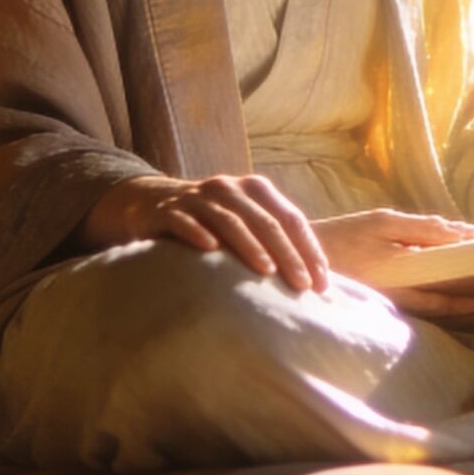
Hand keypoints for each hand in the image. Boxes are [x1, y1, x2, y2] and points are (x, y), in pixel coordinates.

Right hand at [78, 172, 329, 292]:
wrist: (151, 204)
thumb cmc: (210, 224)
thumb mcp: (243, 224)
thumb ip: (273, 242)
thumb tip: (316, 282)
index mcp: (255, 190)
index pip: (290, 219)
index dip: (309, 249)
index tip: (322, 283)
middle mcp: (229, 188)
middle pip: (265, 221)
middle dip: (288, 254)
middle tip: (302, 285)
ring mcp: (197, 198)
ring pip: (229, 220)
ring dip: (250, 246)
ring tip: (267, 271)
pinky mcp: (167, 210)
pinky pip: (184, 221)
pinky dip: (197, 233)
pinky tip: (210, 250)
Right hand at [312, 208, 473, 320]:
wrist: (303, 261)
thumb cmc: (344, 236)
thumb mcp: (382, 223)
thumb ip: (422, 229)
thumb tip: (461, 234)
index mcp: (401, 278)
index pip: (447, 293)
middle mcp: (399, 298)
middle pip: (447, 308)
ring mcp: (391, 303)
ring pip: (435, 311)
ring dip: (463, 309)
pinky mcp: (384, 302)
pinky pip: (420, 308)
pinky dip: (442, 304)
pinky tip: (455, 296)